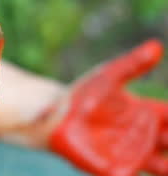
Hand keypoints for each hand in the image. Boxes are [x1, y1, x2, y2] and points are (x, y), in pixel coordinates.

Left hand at [50, 40, 167, 175]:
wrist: (53, 115)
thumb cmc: (84, 94)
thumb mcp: (108, 77)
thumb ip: (132, 64)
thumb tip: (155, 46)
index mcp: (147, 113)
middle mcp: (145, 138)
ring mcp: (132, 155)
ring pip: (162, 166)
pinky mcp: (114, 168)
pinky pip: (129, 175)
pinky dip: (132, 173)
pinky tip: (143, 170)